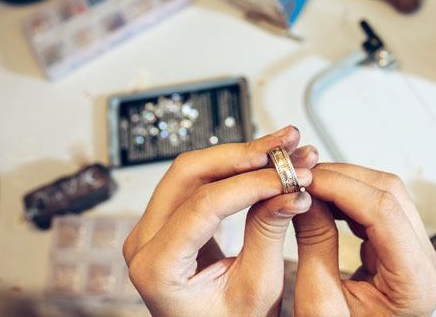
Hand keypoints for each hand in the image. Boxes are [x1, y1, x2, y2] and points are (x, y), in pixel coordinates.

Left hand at [123, 126, 318, 316]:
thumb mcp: (256, 290)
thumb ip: (268, 235)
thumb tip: (292, 190)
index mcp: (155, 268)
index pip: (203, 204)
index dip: (250, 183)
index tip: (289, 175)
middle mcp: (143, 242)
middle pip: (189, 173)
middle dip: (244, 154)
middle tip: (286, 145)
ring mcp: (152, 229)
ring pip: (195, 170)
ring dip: (243, 156)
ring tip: (285, 147)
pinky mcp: (168, 222)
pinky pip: (198, 183)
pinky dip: (235, 170)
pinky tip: (267, 163)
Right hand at [292, 163, 435, 316]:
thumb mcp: (319, 303)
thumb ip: (314, 244)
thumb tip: (303, 195)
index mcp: (415, 282)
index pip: (383, 211)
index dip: (341, 186)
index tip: (306, 178)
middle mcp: (425, 263)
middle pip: (390, 194)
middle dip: (341, 177)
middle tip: (300, 175)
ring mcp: (417, 254)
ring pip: (386, 194)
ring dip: (344, 183)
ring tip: (307, 185)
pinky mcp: (402, 250)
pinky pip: (379, 209)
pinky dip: (348, 198)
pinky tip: (322, 199)